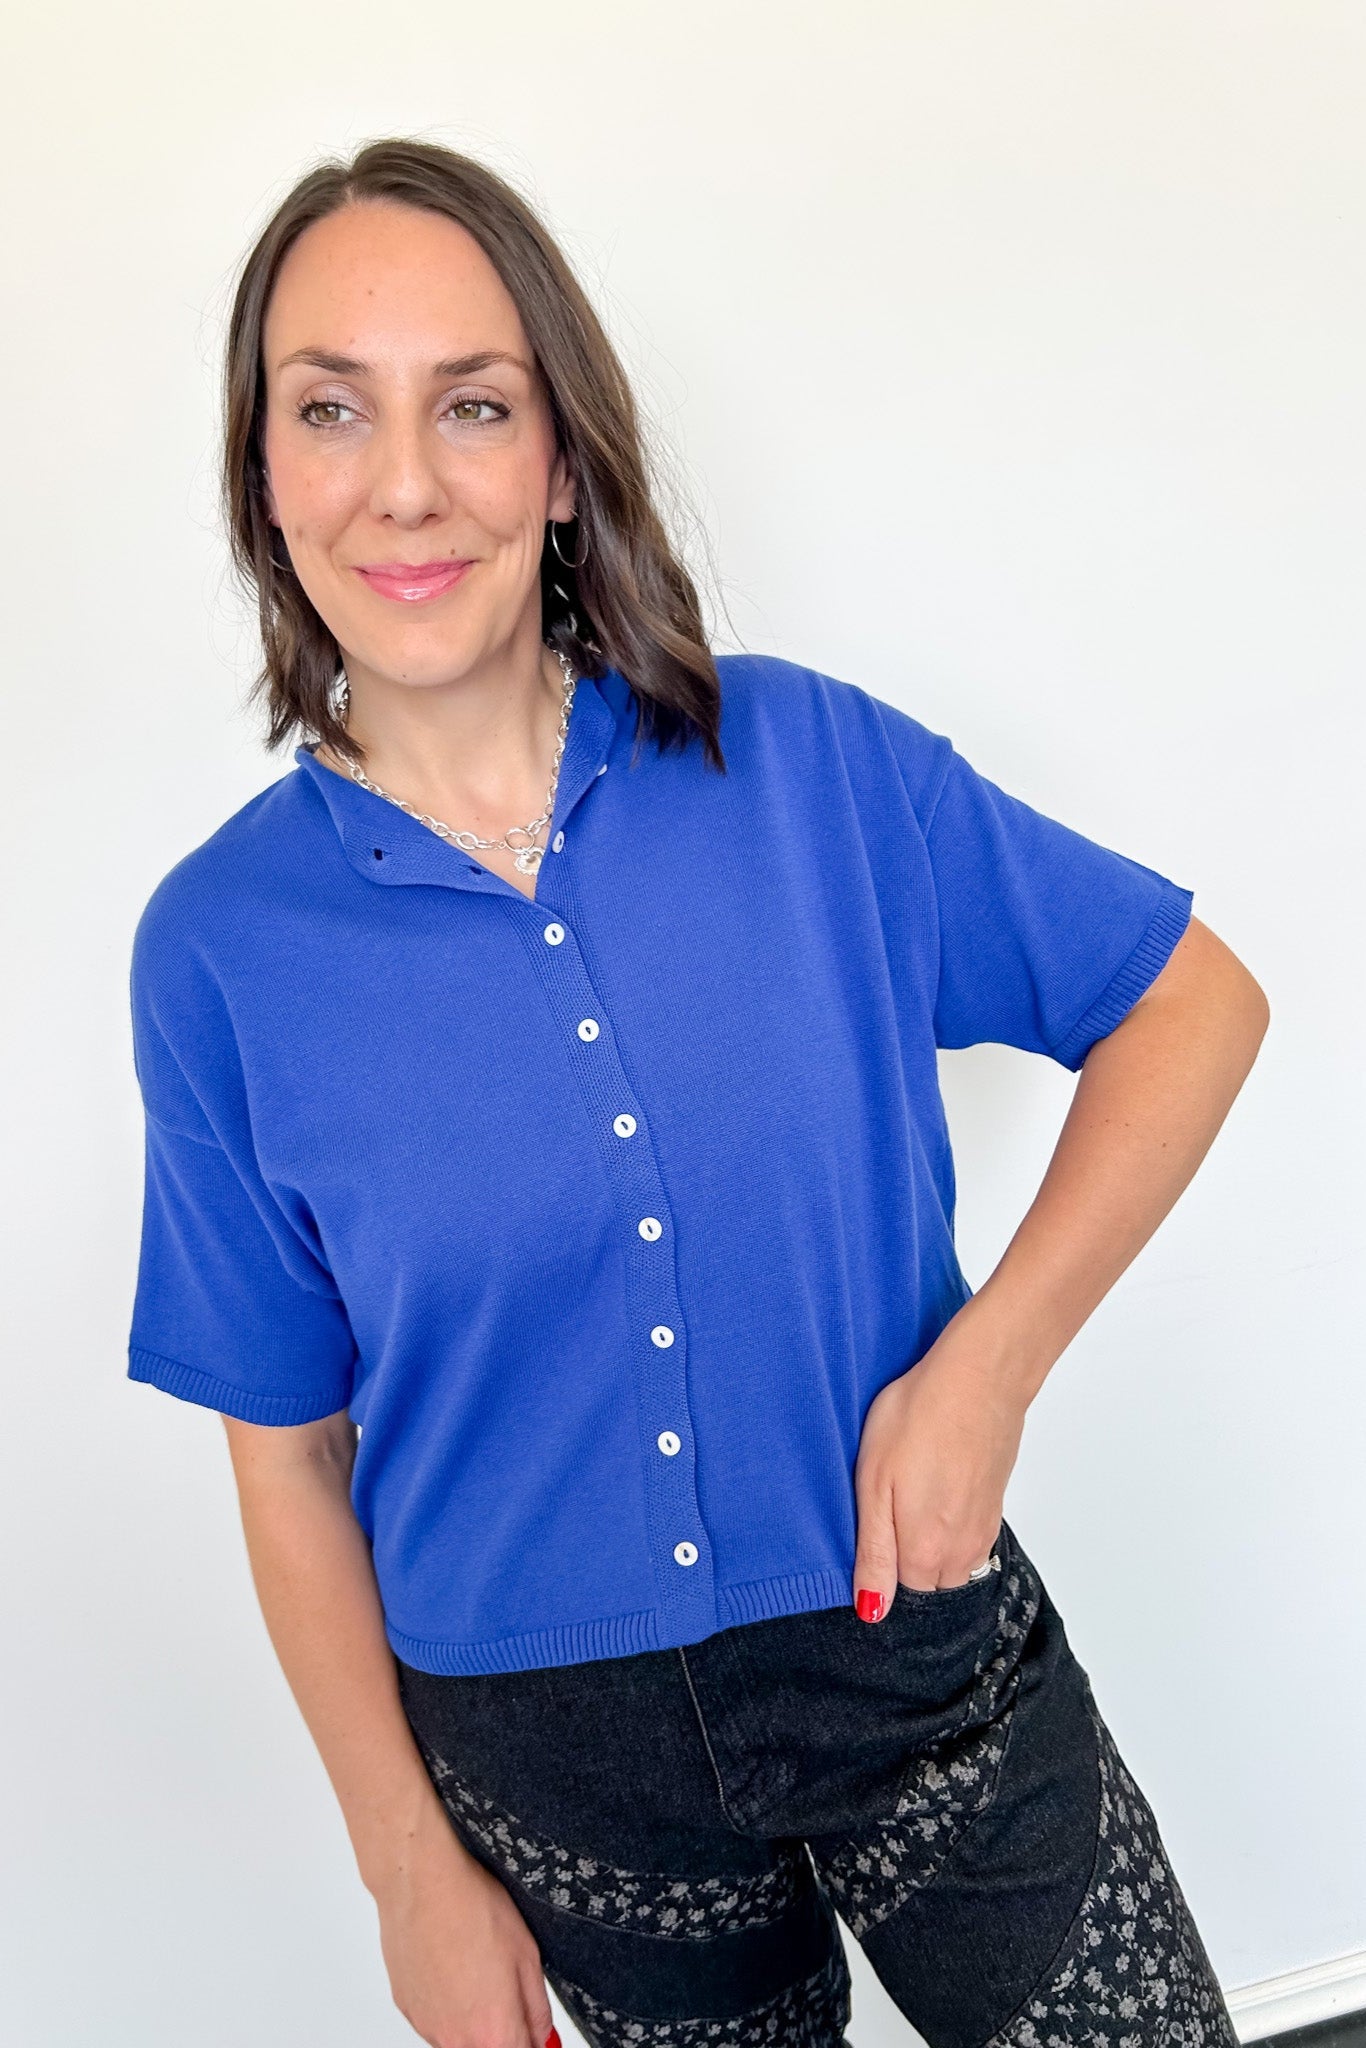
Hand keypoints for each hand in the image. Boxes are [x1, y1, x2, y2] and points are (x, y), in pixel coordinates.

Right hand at [373, 1798, 558, 2047]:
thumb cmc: (473, 1908)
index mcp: (494, 2032)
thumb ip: (537, 2010)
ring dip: (474, 2018)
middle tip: (505, 1987)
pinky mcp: (407, 2009)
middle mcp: (457, 2040)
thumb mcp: (527, 1956)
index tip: (530, 2023)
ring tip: (476, 1966)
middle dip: (503, 2029)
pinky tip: (452, 1964)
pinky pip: (436, 2020)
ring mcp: (427, 2027)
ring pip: (461, 2038)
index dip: (532, 2040)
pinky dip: (448, 2003)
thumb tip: (542, 2037)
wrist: (422, 1883)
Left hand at [851, 1299, 1028, 1622]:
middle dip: (907, 1559)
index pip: (899, 1591)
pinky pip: (970, 1536)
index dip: (879, 1563)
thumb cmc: (919, 1418)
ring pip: (953, 1561)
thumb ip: (875, 1552)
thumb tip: (872, 1609)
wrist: (979, 1377)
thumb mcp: (874, 1483)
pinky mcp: (995, 1504)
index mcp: (927, 1550)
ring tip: (913, 1493)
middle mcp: (963, 1550)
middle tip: (890, 1507)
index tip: (870, 1526)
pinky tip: (938, 1483)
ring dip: (932, 1542)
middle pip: (928, 1581)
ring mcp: (984, 1527)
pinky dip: (952, 1522)